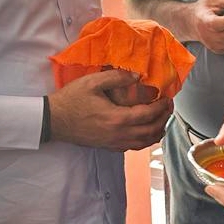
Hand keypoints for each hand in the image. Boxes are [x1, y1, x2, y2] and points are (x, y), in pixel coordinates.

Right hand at [48, 68, 172, 149]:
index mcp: (117, 119)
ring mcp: (114, 143)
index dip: (162, 107)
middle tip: (169, 107)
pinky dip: (146, 140)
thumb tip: (138, 76)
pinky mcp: (108, 147)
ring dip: (158, 131)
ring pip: (144, 143)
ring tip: (163, 119)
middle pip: (151, 131)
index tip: (168, 97)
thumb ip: (117, 77)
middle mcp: (119, 135)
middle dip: (164, 119)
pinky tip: (146, 130)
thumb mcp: (94, 82)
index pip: (148, 115)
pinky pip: (134, 147)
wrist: (54, 120)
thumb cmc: (72, 99)